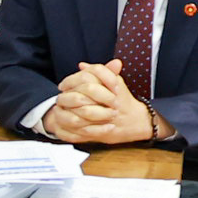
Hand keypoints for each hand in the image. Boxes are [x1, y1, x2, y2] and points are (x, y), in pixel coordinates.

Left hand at [46, 63, 166, 145]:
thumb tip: (81, 65)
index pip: (88, 78)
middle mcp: (111, 101)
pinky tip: (64, 123)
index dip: (71, 81)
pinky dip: (70, 128)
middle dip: (67, 97)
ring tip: (59, 110)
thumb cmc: (124, 100)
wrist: (138, 121)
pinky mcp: (103, 133)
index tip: (62, 85)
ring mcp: (107, 118)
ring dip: (67, 112)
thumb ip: (99, 72)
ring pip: (82, 113)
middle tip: (59, 98)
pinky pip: (82, 132)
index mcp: (113, 86)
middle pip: (83, 94)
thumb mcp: (115, 82)